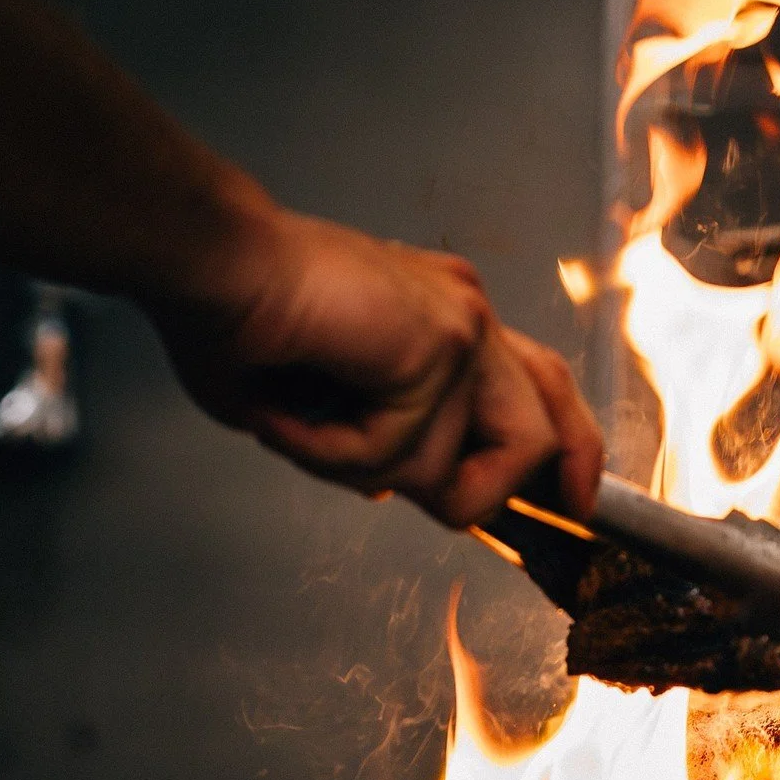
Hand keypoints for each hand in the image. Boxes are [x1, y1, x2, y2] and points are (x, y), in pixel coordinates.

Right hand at [150, 207, 602, 528]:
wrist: (207, 262)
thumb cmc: (234, 315)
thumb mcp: (315, 401)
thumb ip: (370, 438)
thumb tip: (391, 489)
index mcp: (442, 319)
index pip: (538, 385)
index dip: (566, 449)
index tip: (572, 506)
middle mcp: (464, 315)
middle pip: (549, 420)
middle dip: (510, 491)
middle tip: (473, 517)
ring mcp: (461, 326)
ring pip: (460, 462)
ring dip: (368, 470)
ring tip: (301, 428)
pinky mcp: (440, 343)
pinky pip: (400, 454)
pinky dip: (329, 454)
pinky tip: (289, 413)